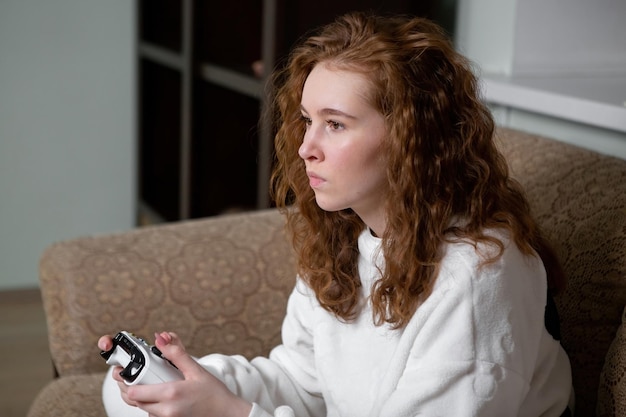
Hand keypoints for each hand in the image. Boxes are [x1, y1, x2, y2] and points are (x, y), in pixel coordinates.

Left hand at [99, 332, 252, 416]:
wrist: (227, 414)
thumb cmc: (215, 394)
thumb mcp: (196, 370)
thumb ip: (176, 354)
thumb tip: (162, 339)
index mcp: (171, 394)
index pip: (134, 392)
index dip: (128, 382)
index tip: (128, 372)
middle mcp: (166, 410)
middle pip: (134, 401)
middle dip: (132, 388)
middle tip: (136, 376)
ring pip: (142, 408)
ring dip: (142, 397)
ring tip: (150, 384)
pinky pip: (153, 414)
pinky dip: (152, 405)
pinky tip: (162, 396)